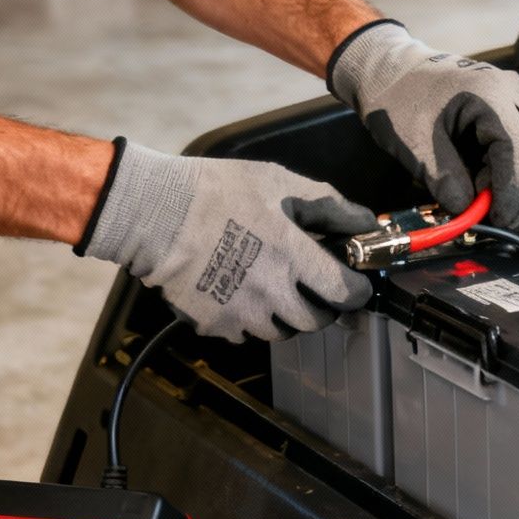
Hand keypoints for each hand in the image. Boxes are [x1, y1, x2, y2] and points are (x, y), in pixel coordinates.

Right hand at [80, 141, 375, 341]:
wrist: (153, 213)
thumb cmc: (216, 192)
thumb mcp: (279, 183)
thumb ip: (328, 206)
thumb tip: (365, 223)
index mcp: (292, 256)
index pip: (345, 293)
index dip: (357, 291)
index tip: (355, 284)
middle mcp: (271, 292)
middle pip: (316, 321)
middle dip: (323, 307)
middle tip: (315, 288)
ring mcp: (241, 313)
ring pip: (282, 332)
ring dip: (286, 316)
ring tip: (274, 288)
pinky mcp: (215, 325)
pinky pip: (245, 335)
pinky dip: (250, 320)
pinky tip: (241, 294)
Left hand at [328, 20, 518, 227]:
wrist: (393, 72)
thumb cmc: (398, 99)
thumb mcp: (413, 144)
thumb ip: (443, 179)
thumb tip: (467, 210)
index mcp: (488, 93)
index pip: (517, 148)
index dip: (513, 189)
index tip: (499, 218)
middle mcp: (512, 89)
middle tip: (502, 219)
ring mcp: (518, 95)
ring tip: (501, 204)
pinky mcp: (515, 105)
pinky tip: (505, 186)